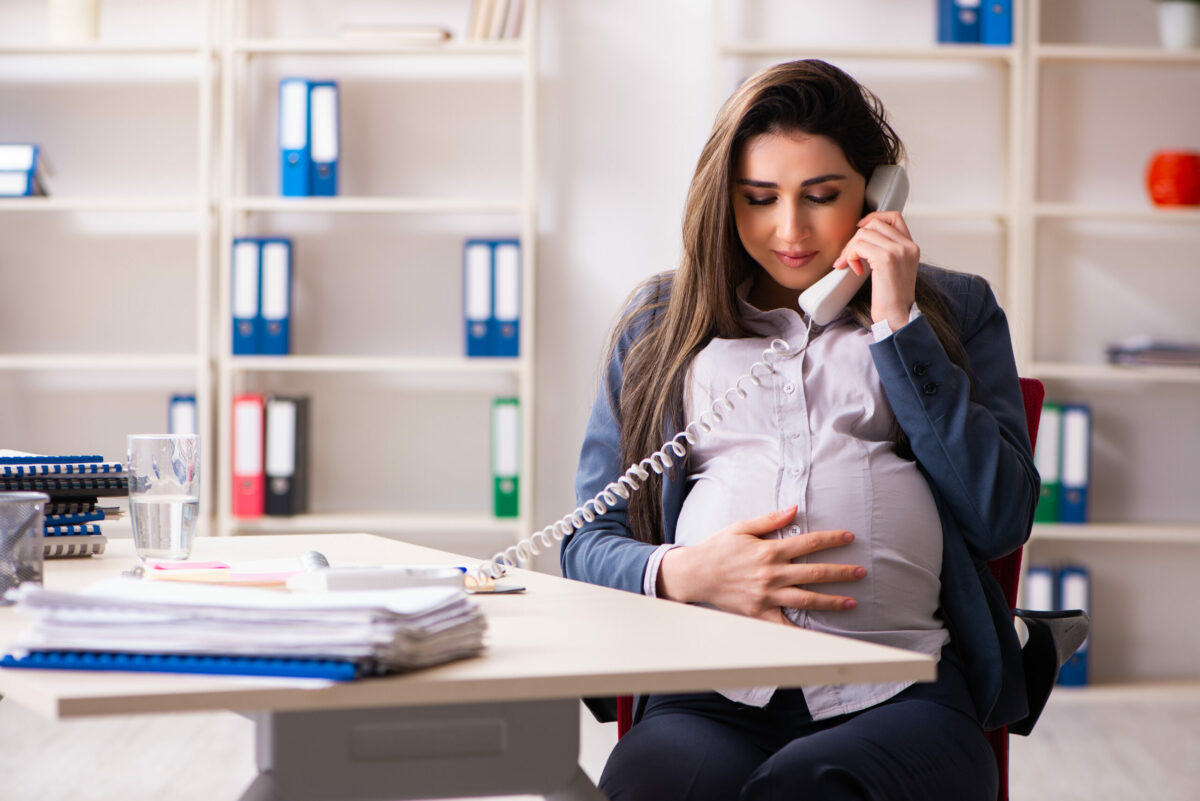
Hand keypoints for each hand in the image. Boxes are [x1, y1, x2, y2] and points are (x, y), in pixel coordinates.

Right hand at [657, 506, 865, 624]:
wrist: (695, 574)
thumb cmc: (718, 548)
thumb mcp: (742, 527)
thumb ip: (770, 519)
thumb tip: (794, 508)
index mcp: (769, 550)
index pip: (809, 543)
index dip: (831, 539)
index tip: (849, 537)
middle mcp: (771, 574)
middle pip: (814, 573)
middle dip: (841, 572)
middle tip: (861, 572)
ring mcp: (767, 595)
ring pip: (806, 599)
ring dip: (831, 600)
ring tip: (852, 602)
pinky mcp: (759, 613)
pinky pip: (785, 625)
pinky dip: (802, 630)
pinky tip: (820, 633)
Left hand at [831, 210, 919, 331]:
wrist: (897, 316)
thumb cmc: (892, 298)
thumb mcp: (894, 268)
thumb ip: (886, 250)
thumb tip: (862, 237)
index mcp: (911, 247)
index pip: (894, 217)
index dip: (874, 218)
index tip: (861, 229)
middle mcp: (907, 246)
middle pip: (874, 224)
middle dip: (856, 238)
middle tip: (849, 257)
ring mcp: (898, 251)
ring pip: (864, 233)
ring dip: (851, 249)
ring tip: (852, 264)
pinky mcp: (886, 259)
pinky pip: (859, 246)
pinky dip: (851, 256)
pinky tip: (856, 270)